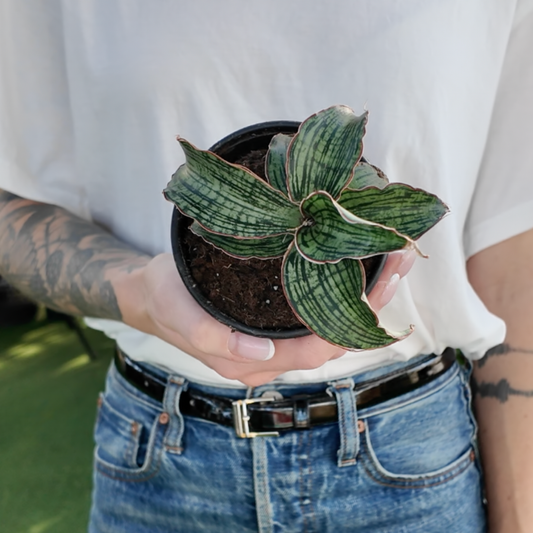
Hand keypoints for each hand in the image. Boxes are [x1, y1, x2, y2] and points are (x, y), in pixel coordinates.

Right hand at [120, 250, 415, 385]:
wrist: (152, 297)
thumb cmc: (166, 302)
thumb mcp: (181, 313)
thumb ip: (215, 338)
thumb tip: (262, 354)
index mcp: (256, 361)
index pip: (319, 349)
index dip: (355, 322)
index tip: (381, 284)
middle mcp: (274, 354)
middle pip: (336, 336)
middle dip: (372, 302)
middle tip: (398, 260)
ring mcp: (276, 338)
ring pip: (331, 323)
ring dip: (364, 294)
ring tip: (388, 258)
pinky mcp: (274, 319)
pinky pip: (317, 312)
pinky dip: (342, 291)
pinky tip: (356, 265)